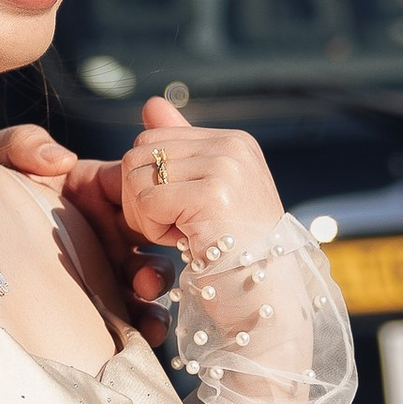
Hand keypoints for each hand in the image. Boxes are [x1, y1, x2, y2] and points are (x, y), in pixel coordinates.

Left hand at [0, 121, 154, 322]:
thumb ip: (22, 145)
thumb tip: (61, 158)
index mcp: (89, 188)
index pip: (134, 188)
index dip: (151, 199)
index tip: (154, 217)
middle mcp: (102, 228)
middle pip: (150, 238)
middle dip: (156, 256)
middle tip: (144, 279)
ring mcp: (101, 268)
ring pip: (145, 279)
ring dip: (153, 293)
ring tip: (146, 308)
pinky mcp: (92, 305)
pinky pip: (127, 316)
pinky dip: (142, 326)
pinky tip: (141, 335)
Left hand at [80, 99, 285, 308]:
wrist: (266, 300)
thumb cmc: (236, 255)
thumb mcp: (207, 193)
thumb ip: (180, 149)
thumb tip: (151, 104)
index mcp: (233, 141)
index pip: (151, 138)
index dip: (150, 181)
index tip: (180, 213)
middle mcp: (232, 146)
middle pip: (138, 153)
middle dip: (141, 198)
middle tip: (175, 228)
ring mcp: (225, 167)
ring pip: (136, 175)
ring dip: (146, 216)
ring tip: (182, 235)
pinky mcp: (213, 194)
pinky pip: (146, 200)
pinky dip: (154, 230)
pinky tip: (184, 242)